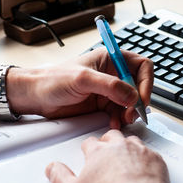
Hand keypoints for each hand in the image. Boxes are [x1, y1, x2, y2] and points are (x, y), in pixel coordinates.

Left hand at [8, 48, 152, 127]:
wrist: (35, 96)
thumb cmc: (52, 80)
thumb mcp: (83, 79)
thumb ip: (110, 86)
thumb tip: (132, 96)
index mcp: (111, 59)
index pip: (141, 66)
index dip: (146, 82)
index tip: (141, 98)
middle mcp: (112, 74)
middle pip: (139, 86)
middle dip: (138, 101)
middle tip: (131, 113)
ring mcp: (108, 90)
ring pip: (131, 102)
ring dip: (130, 112)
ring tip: (122, 119)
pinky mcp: (103, 104)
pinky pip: (120, 112)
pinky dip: (120, 119)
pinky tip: (113, 123)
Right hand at [45, 130, 182, 182]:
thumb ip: (60, 176)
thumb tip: (52, 168)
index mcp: (99, 151)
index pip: (90, 142)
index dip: (88, 148)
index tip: (89, 153)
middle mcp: (119, 146)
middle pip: (112, 136)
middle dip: (109, 142)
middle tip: (108, 152)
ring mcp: (139, 150)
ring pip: (132, 141)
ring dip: (128, 147)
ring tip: (126, 159)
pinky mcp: (155, 158)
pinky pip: (150, 152)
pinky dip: (146, 158)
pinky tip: (144, 168)